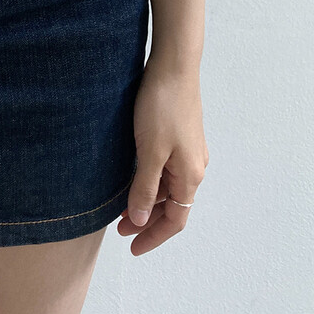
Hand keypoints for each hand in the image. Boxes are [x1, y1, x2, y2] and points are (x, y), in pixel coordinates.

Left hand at [116, 55, 207, 255]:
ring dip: (148, 201)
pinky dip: (151, 182)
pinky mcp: (180, 135)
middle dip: (148, 221)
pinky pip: (167, 170)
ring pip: (169, 188)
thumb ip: (146, 189)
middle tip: (119, 228)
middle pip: (173, 206)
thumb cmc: (162, 107)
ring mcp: (188, 150)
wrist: (174, 65)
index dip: (154, 237)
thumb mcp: (150, 152)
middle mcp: (194, 166)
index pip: (176, 220)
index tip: (131, 247)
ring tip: (122, 207)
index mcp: (190, 175)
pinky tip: (134, 179)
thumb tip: (143, 221)